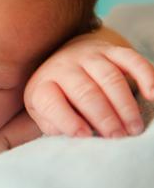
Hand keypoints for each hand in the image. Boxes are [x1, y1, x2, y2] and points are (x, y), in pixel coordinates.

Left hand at [25, 34, 153, 138]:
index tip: (85, 137)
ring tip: (134, 128)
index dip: (67, 121)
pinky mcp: (111, 50)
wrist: (65, 59)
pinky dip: (145, 76)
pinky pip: (131, 59)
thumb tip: (76, 134)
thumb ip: (54, 124)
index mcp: (43, 85)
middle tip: (118, 137)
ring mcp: (88, 56)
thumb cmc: (58, 96)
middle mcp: (63, 67)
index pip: (50, 102)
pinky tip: (152, 94)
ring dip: (125, 106)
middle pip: (85, 92)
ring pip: (109, 78)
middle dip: (104, 118)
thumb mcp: (44, 112)